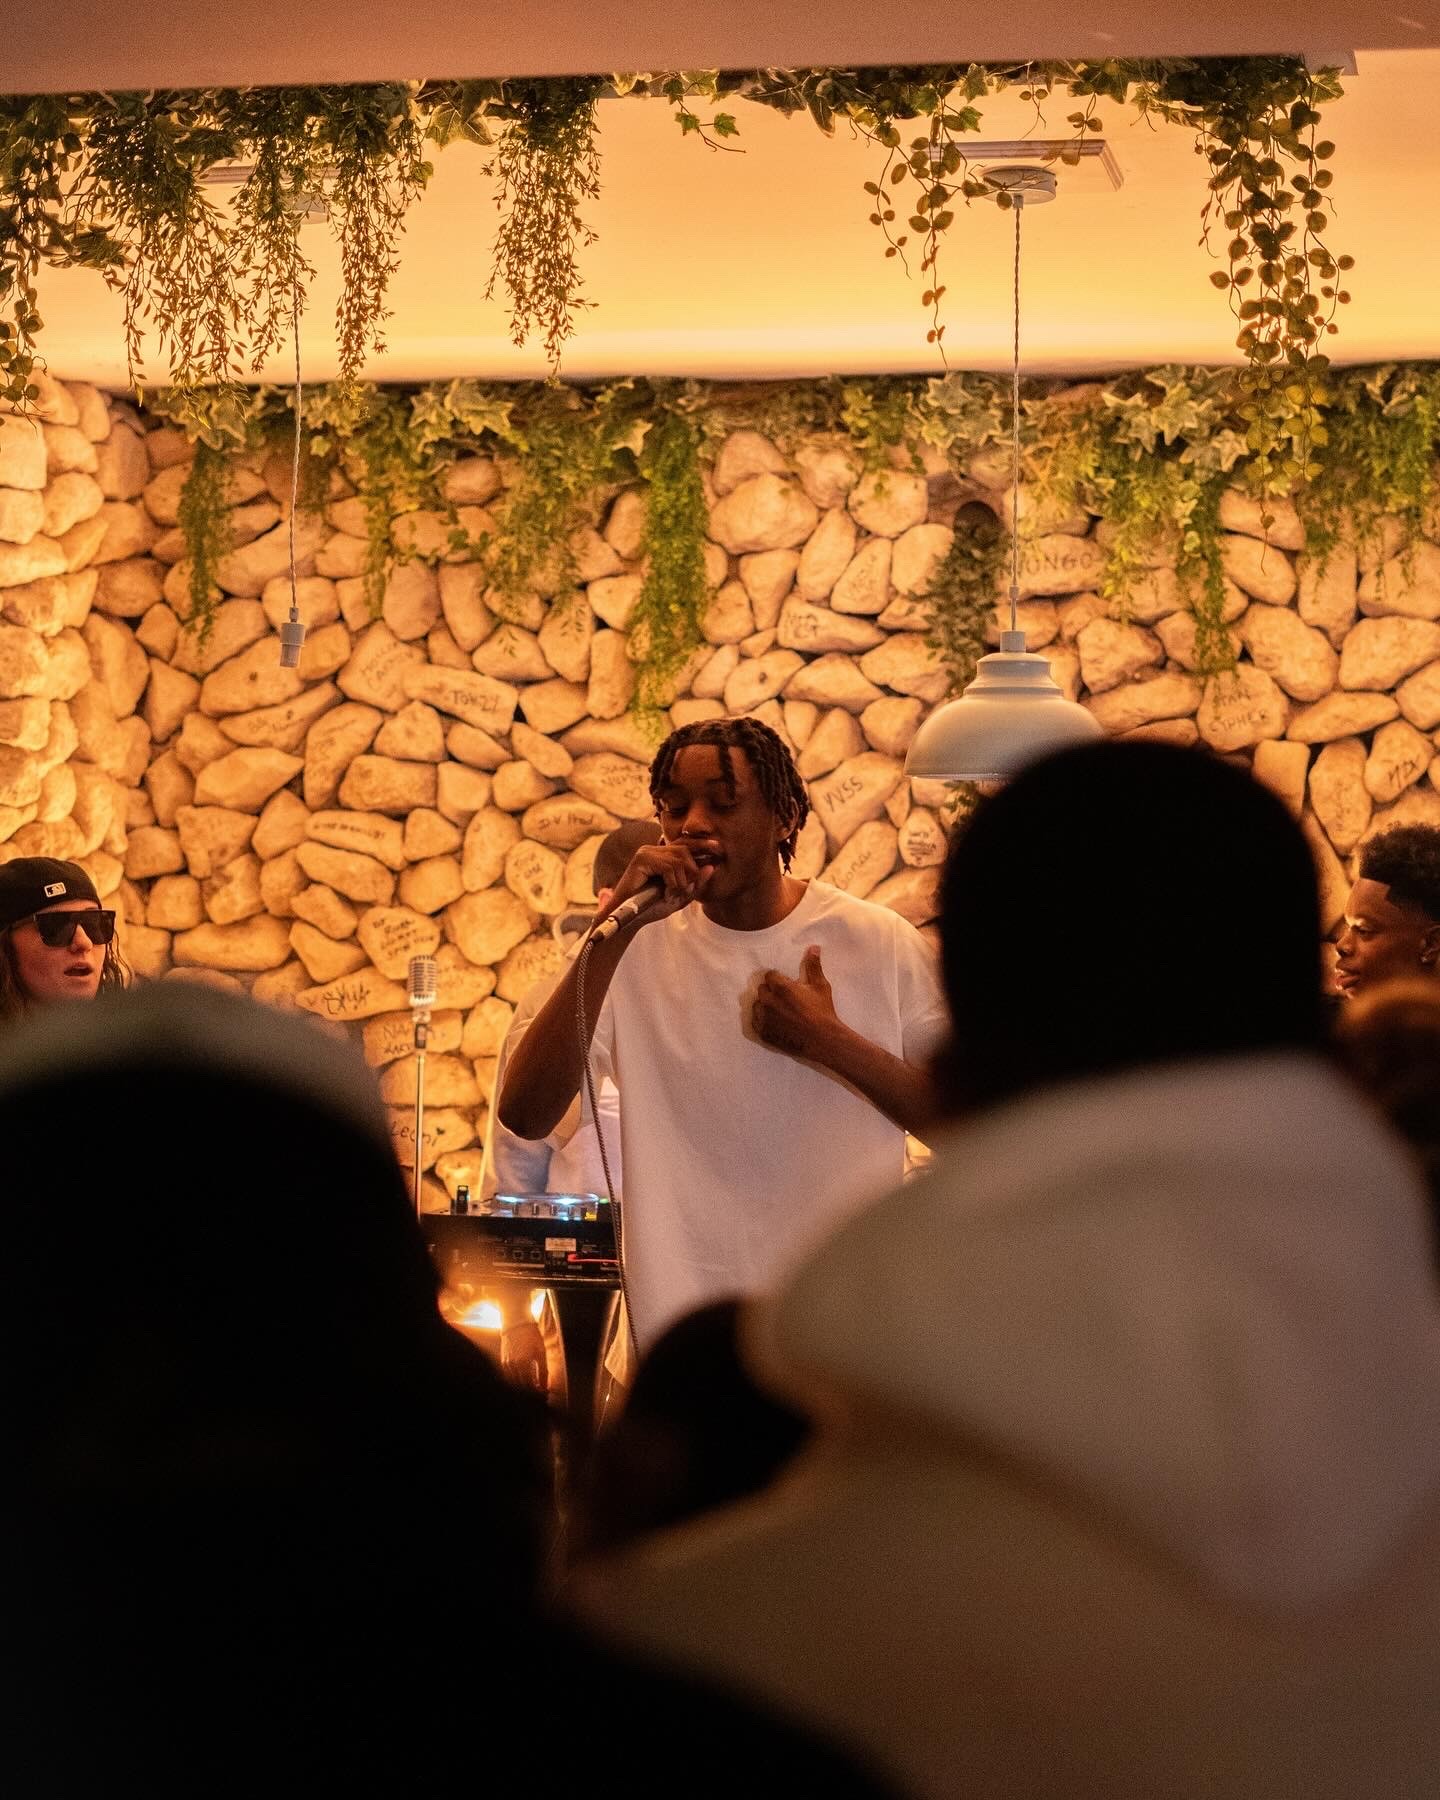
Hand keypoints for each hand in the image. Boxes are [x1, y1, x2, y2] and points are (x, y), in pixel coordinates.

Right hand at [596, 842, 713, 933]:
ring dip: (681, 882)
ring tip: (671, 894)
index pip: (685, 844)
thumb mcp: (679, 896)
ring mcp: (646, 852)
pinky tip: (665, 893)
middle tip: (682, 891)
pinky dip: (672, 883)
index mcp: (661, 855)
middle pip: (685, 850)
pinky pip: (669, 867)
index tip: (719, 849)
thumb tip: (712, 867)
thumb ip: (695, 883)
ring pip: (679, 859)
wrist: (628, 919)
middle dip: (691, 872)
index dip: (702, 844)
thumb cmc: (650, 908)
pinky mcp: (641, 859)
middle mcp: (653, 849)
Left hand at [753, 945, 841, 1061]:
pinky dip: (762, 1020)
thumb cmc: (823, 1011)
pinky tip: (775, 1022)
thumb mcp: (820, 986)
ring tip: (779, 1011)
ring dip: (765, 1005)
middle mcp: (768, 1001)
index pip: (769, 975)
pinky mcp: (763, 1032)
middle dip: (771, 992)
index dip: (779, 980)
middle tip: (785, 999)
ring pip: (757, 1005)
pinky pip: (755, 1021)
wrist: (823, 1040)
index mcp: (781, 987)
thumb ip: (813, 966)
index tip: (787, 986)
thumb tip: (813, 947)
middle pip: (762, 989)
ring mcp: (764, 1018)